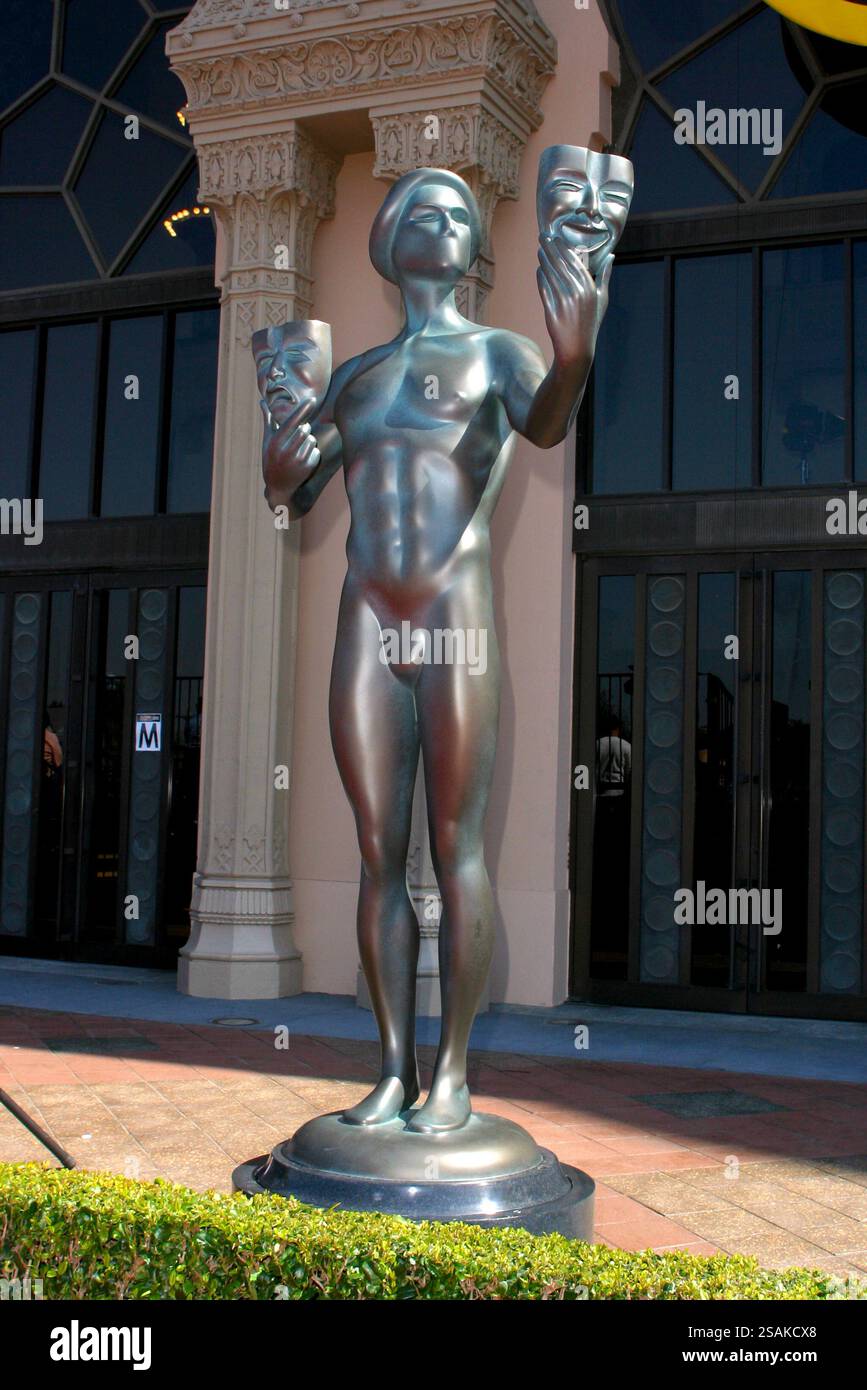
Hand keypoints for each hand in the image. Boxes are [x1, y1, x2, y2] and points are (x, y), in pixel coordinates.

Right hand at [260, 398, 320, 510]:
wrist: (278, 486)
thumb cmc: (271, 459)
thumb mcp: (267, 440)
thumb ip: (268, 420)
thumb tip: (262, 401)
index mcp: (276, 442)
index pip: (292, 421)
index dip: (303, 409)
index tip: (313, 399)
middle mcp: (286, 451)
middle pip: (304, 429)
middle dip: (303, 429)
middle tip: (295, 438)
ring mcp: (298, 460)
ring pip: (312, 439)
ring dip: (307, 441)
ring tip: (297, 450)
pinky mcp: (308, 467)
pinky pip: (316, 450)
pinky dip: (312, 452)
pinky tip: (301, 460)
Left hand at [536, 235, 613, 367]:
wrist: (577, 349)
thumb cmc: (591, 323)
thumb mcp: (602, 299)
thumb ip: (605, 276)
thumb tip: (611, 255)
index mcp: (589, 288)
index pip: (574, 261)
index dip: (563, 248)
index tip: (556, 237)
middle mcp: (577, 293)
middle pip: (560, 264)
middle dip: (551, 248)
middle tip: (543, 236)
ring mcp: (563, 302)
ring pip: (551, 274)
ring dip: (544, 259)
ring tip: (540, 250)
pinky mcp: (551, 310)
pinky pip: (544, 289)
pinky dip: (541, 277)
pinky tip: (539, 269)